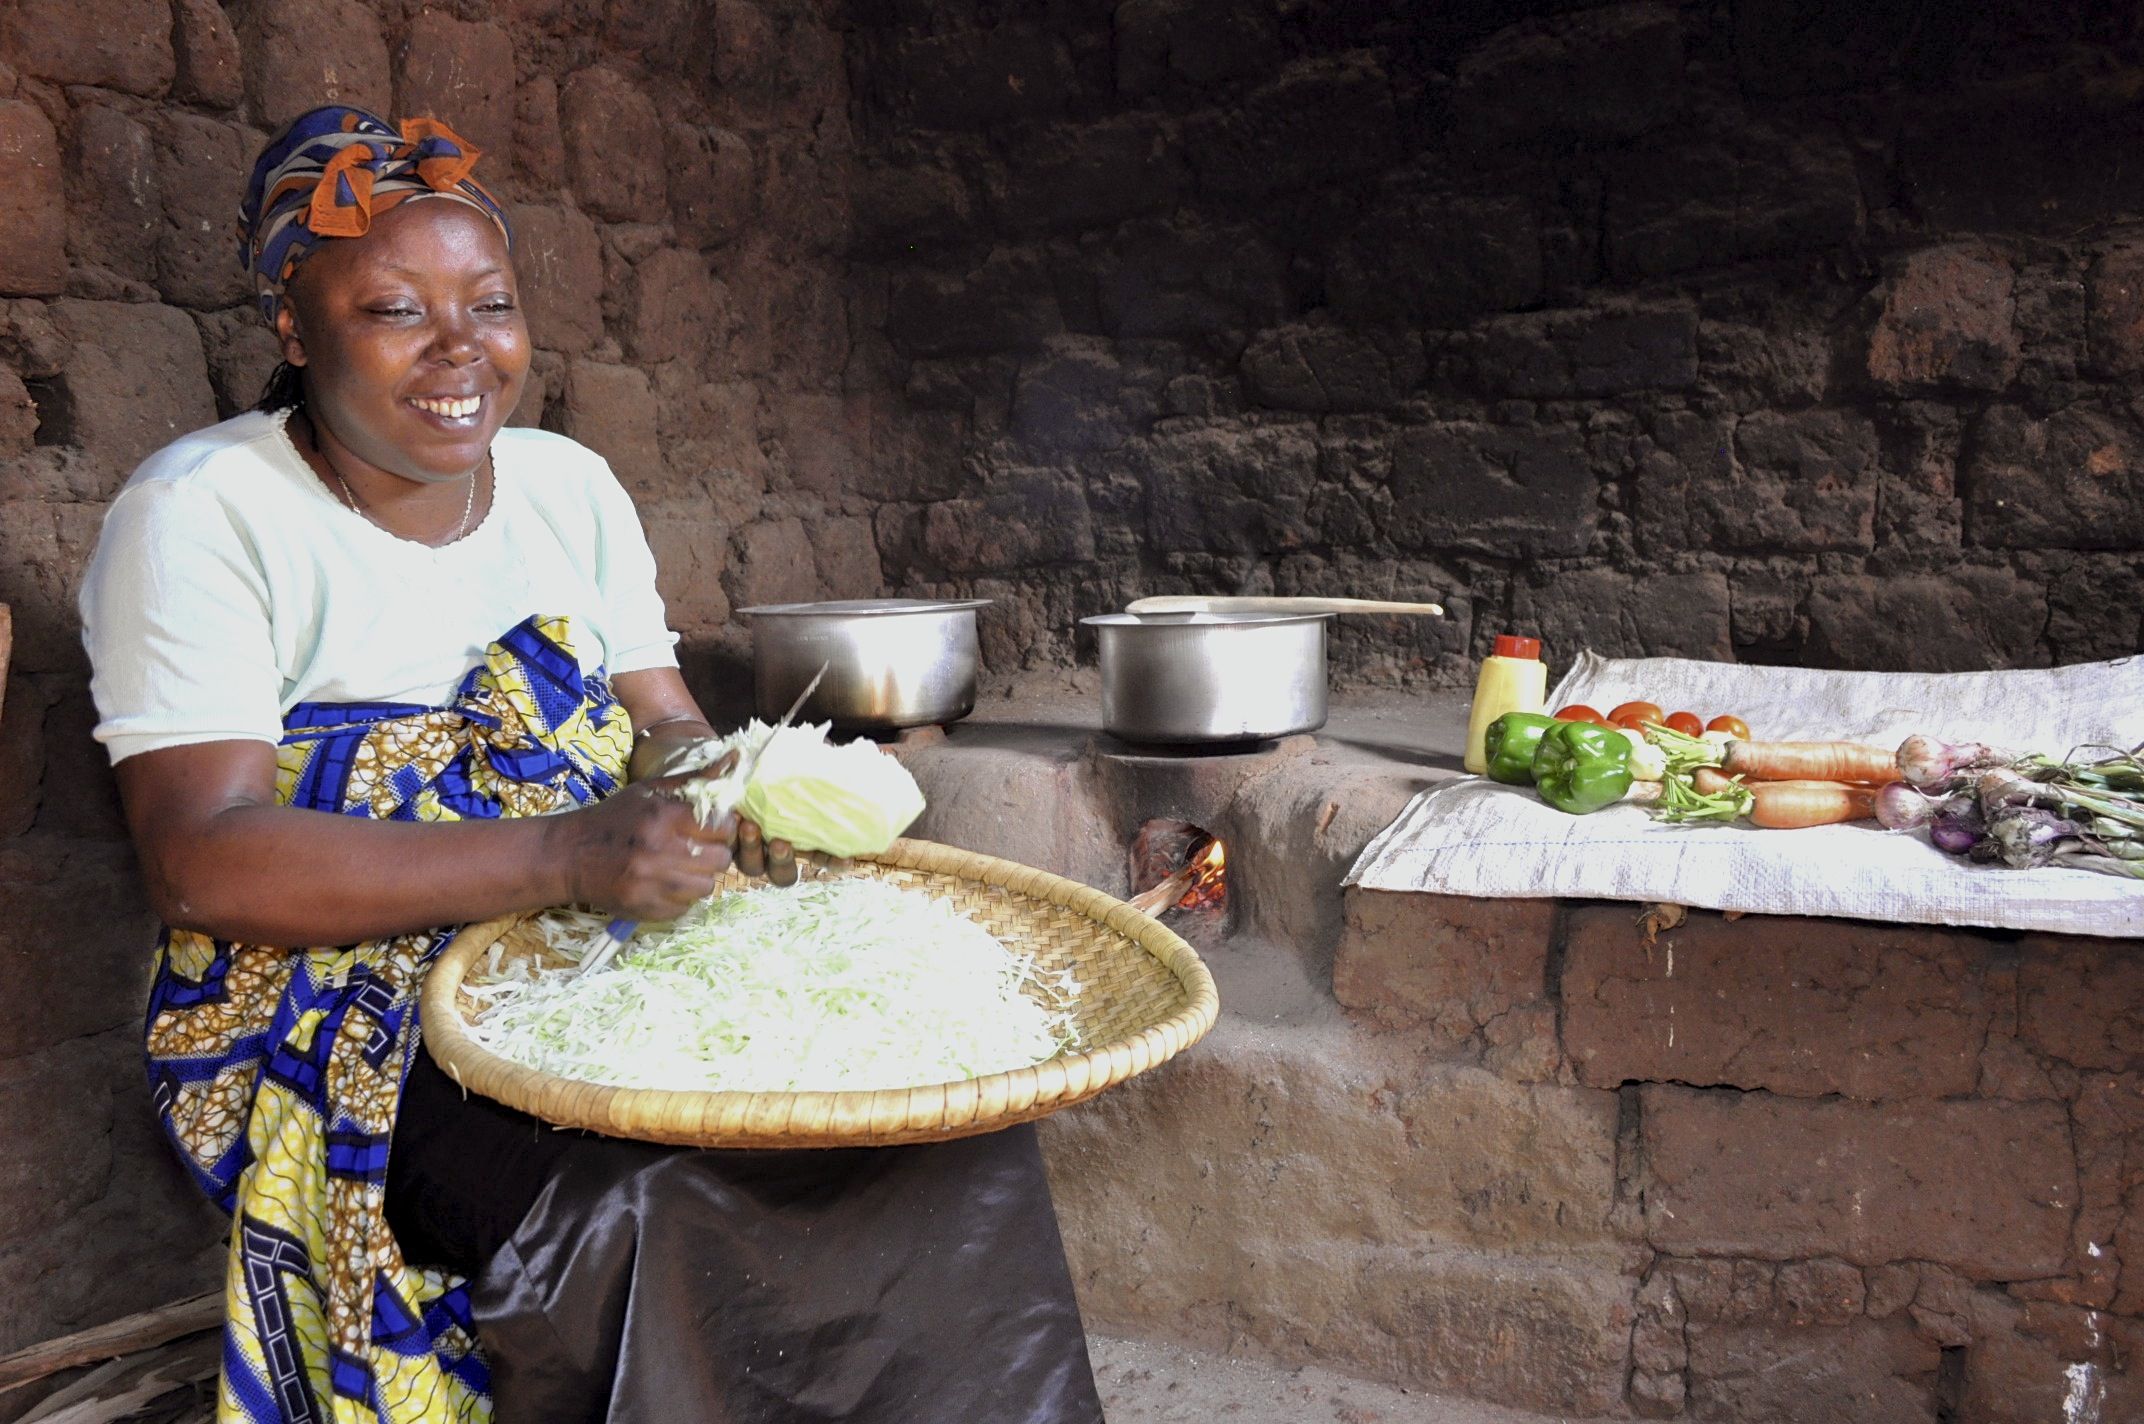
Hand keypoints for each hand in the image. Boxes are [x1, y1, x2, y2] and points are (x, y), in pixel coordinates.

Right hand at [551, 776, 731, 921]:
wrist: (569, 855)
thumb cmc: (614, 818)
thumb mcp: (649, 792)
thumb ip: (694, 778)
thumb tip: (734, 759)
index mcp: (663, 817)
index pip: (723, 826)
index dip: (723, 828)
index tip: (713, 828)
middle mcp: (660, 851)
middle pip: (720, 859)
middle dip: (714, 853)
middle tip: (697, 849)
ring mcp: (653, 884)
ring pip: (706, 887)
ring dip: (698, 877)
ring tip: (679, 867)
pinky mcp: (647, 909)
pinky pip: (685, 908)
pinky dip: (680, 898)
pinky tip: (663, 884)